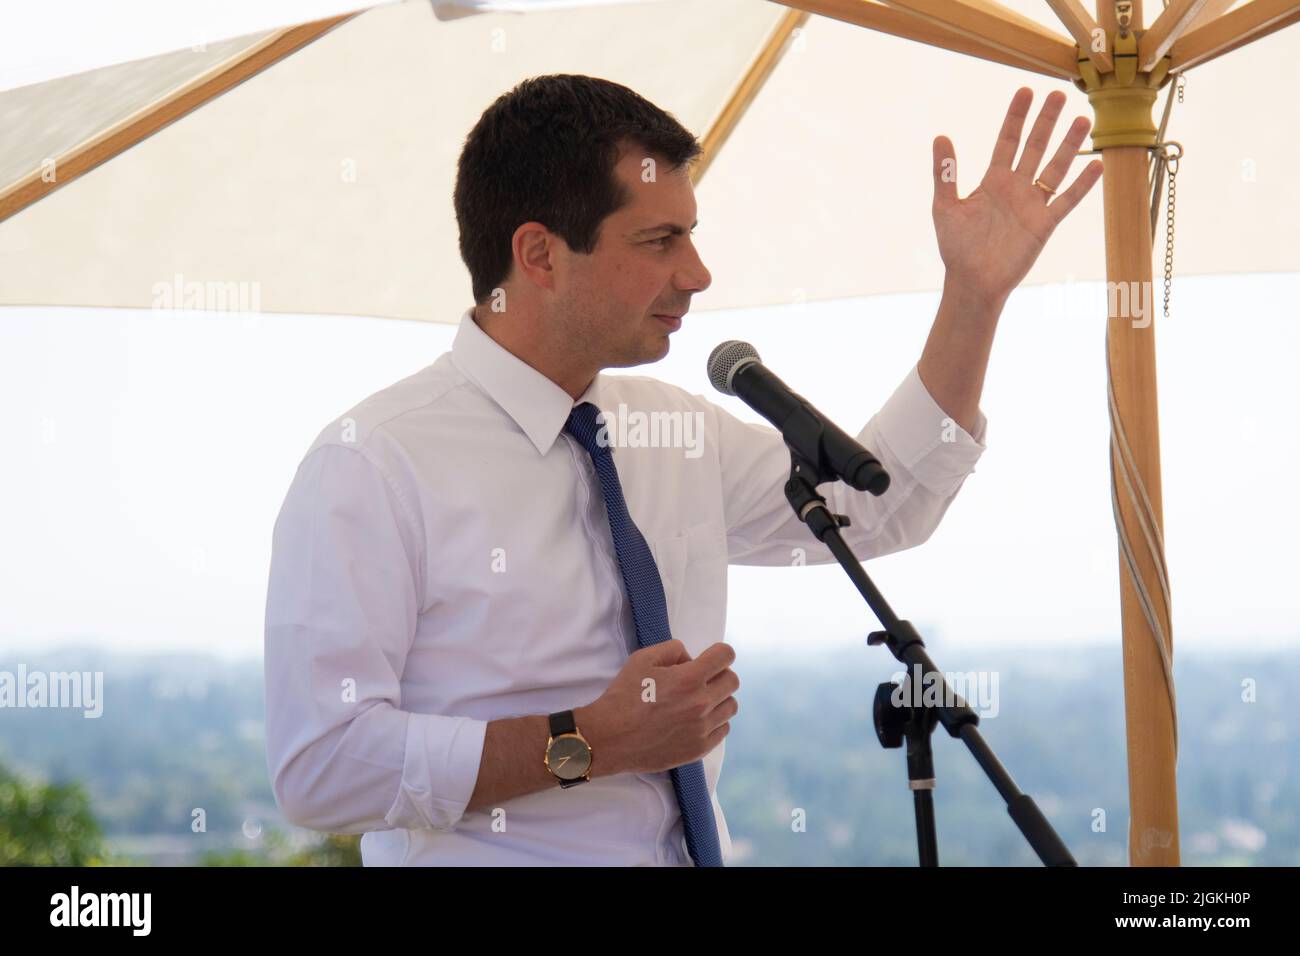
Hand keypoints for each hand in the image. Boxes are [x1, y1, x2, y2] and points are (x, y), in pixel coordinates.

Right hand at [577, 640, 738, 775]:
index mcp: (689, 678)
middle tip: (700, 680)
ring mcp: (702, 729)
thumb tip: (691, 658)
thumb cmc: (624, 696)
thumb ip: (673, 649)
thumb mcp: (642, 659)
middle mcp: (701, 703)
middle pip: (732, 681)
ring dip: (718, 699)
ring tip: (697, 701)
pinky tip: (695, 720)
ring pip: (731, 706)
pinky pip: (723, 729)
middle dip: (719, 674)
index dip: (719, 653)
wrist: (610, 738)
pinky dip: (714, 722)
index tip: (710, 658)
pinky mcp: (699, 749)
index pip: (726, 656)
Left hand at [931, 87, 1102, 304]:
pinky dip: (1082, 185)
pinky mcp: (1044, 224)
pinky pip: (1067, 201)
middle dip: (1046, 121)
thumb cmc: (956, 247)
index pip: (1007, 141)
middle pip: (1035, 147)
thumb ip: (945, 173)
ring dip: (1069, 145)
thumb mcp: (945, 206)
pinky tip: (1098, 165)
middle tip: (1059, 94)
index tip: (1026, 91)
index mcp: (993, 181)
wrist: (972, 281)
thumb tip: (940, 136)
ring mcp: (1032, 204)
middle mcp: (1016, 188)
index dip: (1016, 117)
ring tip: (1083, 120)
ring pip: (1055, 167)